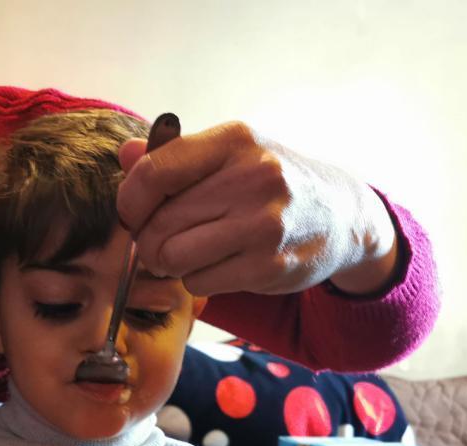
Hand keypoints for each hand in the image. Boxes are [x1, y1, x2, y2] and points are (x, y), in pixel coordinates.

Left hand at [116, 121, 399, 297]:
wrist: (342, 215)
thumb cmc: (269, 183)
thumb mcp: (229, 154)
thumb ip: (173, 156)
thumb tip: (125, 155)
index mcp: (234, 141)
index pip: (154, 174)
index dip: (130, 202)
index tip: (134, 212)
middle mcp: (252, 178)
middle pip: (158, 226)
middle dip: (149, 240)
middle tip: (163, 240)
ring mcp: (263, 225)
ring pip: (174, 258)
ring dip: (171, 262)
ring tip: (192, 250)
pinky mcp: (269, 266)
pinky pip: (199, 282)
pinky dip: (198, 278)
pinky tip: (221, 263)